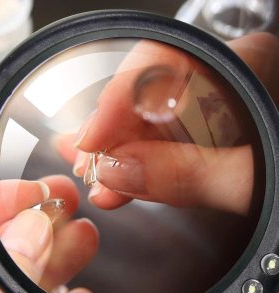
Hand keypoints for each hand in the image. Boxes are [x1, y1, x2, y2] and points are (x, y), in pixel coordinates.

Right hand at [56, 33, 278, 214]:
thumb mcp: (251, 179)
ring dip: (114, 155)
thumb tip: (120, 169)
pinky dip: (130, 165)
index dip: (115, 102)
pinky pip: (152, 144)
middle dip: (110, 136)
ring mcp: (204, 109)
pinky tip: (112, 178)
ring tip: (97, 181)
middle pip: (143, 95)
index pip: (159, 64)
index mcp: (241, 69)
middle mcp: (218, 81)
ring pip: (142, 123)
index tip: (91, 140)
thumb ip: (187, 173)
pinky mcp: (196, 136)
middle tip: (89, 169)